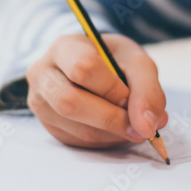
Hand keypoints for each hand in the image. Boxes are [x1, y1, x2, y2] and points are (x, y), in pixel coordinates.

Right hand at [26, 33, 167, 147]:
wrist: (90, 69)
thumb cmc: (112, 60)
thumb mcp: (134, 60)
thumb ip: (147, 89)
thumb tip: (148, 126)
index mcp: (63, 48)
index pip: (83, 68)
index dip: (112, 88)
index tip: (131, 98)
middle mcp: (43, 75)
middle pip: (70, 102)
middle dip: (112, 118)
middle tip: (140, 124)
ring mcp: (41, 104)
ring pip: (77, 129)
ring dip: (114, 133)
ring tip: (131, 124)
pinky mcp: (50, 128)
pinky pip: (80, 142)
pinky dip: (107, 141)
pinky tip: (115, 128)